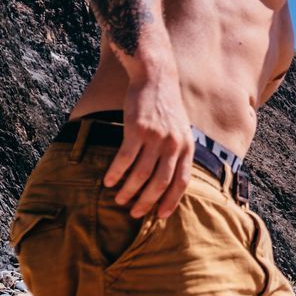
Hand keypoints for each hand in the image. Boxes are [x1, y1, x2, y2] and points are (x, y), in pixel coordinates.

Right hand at [104, 73, 193, 218]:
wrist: (156, 78)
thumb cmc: (166, 108)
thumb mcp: (181, 130)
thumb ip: (177, 152)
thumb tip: (168, 180)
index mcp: (187, 147)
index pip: (182, 182)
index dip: (171, 201)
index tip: (160, 216)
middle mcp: (174, 144)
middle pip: (160, 182)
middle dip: (146, 201)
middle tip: (133, 212)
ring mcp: (156, 137)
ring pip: (141, 174)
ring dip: (128, 190)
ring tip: (119, 199)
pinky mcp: (137, 129)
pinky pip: (125, 158)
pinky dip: (116, 173)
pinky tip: (108, 181)